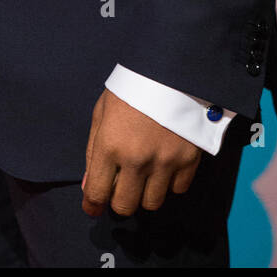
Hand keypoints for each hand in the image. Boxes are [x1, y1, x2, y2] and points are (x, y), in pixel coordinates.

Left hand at [81, 88, 201, 216]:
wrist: (170, 69)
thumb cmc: (130, 87)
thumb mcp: (102, 112)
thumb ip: (94, 150)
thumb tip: (89, 185)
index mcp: (110, 146)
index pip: (97, 193)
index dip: (92, 205)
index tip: (92, 208)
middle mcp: (136, 160)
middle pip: (125, 206)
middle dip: (118, 201)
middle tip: (119, 189)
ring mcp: (164, 162)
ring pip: (152, 203)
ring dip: (144, 194)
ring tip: (143, 176)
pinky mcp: (188, 160)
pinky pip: (177, 189)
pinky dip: (169, 184)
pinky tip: (163, 166)